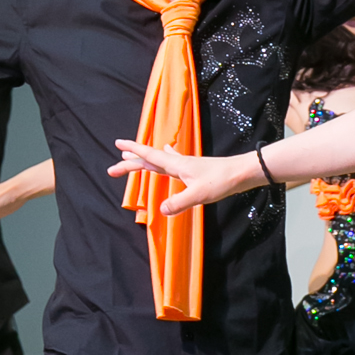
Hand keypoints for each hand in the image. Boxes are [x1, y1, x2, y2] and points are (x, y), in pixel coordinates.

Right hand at [110, 139, 253, 214]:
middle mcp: (179, 163)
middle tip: (112, 169)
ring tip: (131, 157)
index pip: (149, 156)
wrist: (242, 173)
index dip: (133, 151)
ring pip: (159, 161)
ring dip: (144, 160)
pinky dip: (164, 158)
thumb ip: (179, 202)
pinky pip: (172, 162)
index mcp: (177, 165)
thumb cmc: (222, 181)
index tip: (117, 144)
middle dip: (130, 164)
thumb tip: (160, 210)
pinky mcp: (193, 170)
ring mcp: (186, 165)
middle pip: (149, 161)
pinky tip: (168, 152)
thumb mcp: (199, 195)